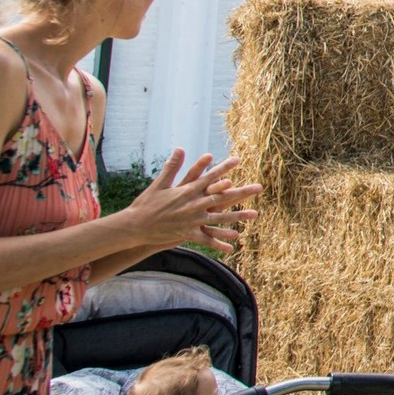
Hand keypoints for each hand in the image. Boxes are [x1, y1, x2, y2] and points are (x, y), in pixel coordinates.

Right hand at [124, 150, 260, 251]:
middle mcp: (193, 204)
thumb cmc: (146, 204)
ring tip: (255, 214)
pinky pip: (207, 238)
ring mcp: (192, 220)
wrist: (134, 226)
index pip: (210, 177)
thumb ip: (172, 166)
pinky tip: (233, 246)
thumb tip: (180, 148)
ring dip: (238, 216)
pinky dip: (219, 242)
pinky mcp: (188, 234)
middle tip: (259, 187)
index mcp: (187, 190)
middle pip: (222, 197)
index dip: (224, 168)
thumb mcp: (159, 184)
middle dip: (242, 192)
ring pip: (220, 218)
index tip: (238, 160)